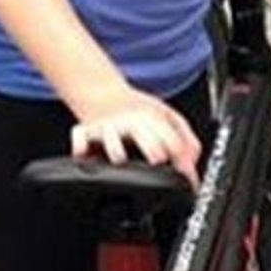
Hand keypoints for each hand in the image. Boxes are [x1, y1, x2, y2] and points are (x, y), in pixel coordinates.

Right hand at [71, 87, 202, 187]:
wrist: (104, 94)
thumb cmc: (139, 112)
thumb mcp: (169, 118)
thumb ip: (186, 141)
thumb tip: (191, 166)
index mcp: (153, 119)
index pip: (170, 139)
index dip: (180, 157)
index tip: (186, 176)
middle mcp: (129, 123)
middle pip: (143, 133)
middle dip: (151, 146)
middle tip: (158, 160)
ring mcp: (107, 128)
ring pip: (110, 138)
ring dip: (116, 148)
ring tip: (121, 159)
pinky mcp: (86, 133)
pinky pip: (79, 139)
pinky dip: (80, 148)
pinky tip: (86, 158)